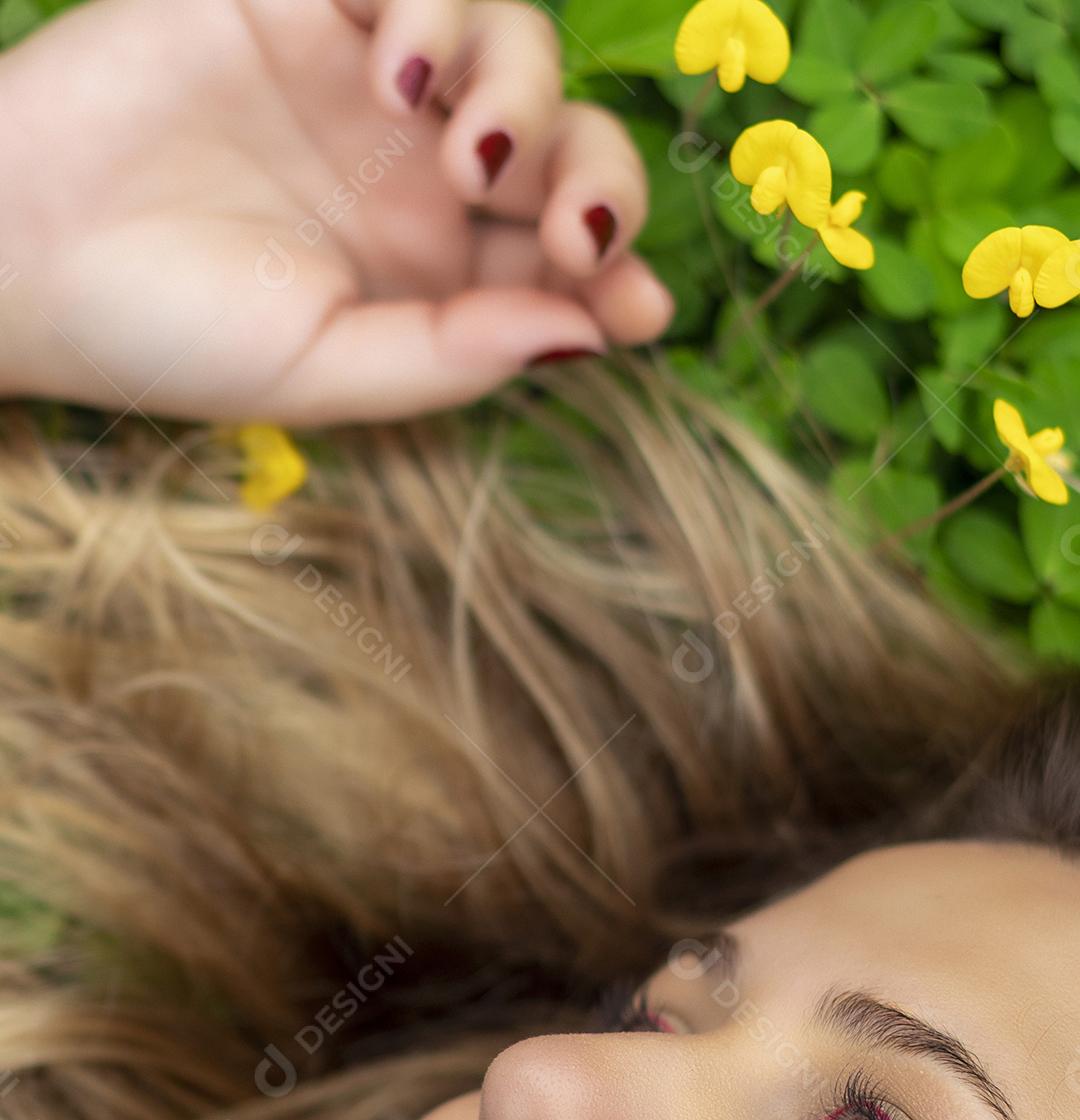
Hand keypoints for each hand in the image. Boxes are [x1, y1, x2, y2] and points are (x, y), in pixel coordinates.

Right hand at [0, 0, 673, 424]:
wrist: (23, 247)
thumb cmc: (168, 331)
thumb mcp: (324, 372)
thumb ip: (453, 357)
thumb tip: (587, 336)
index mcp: (433, 274)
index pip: (560, 257)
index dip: (619, 270)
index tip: (644, 306)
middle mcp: (418, 176)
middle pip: (566, 142)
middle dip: (595, 179)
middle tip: (566, 228)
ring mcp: (370, 82)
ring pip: (514, 42)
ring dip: (521, 87)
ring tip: (459, 142)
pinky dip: (435, 2)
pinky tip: (395, 68)